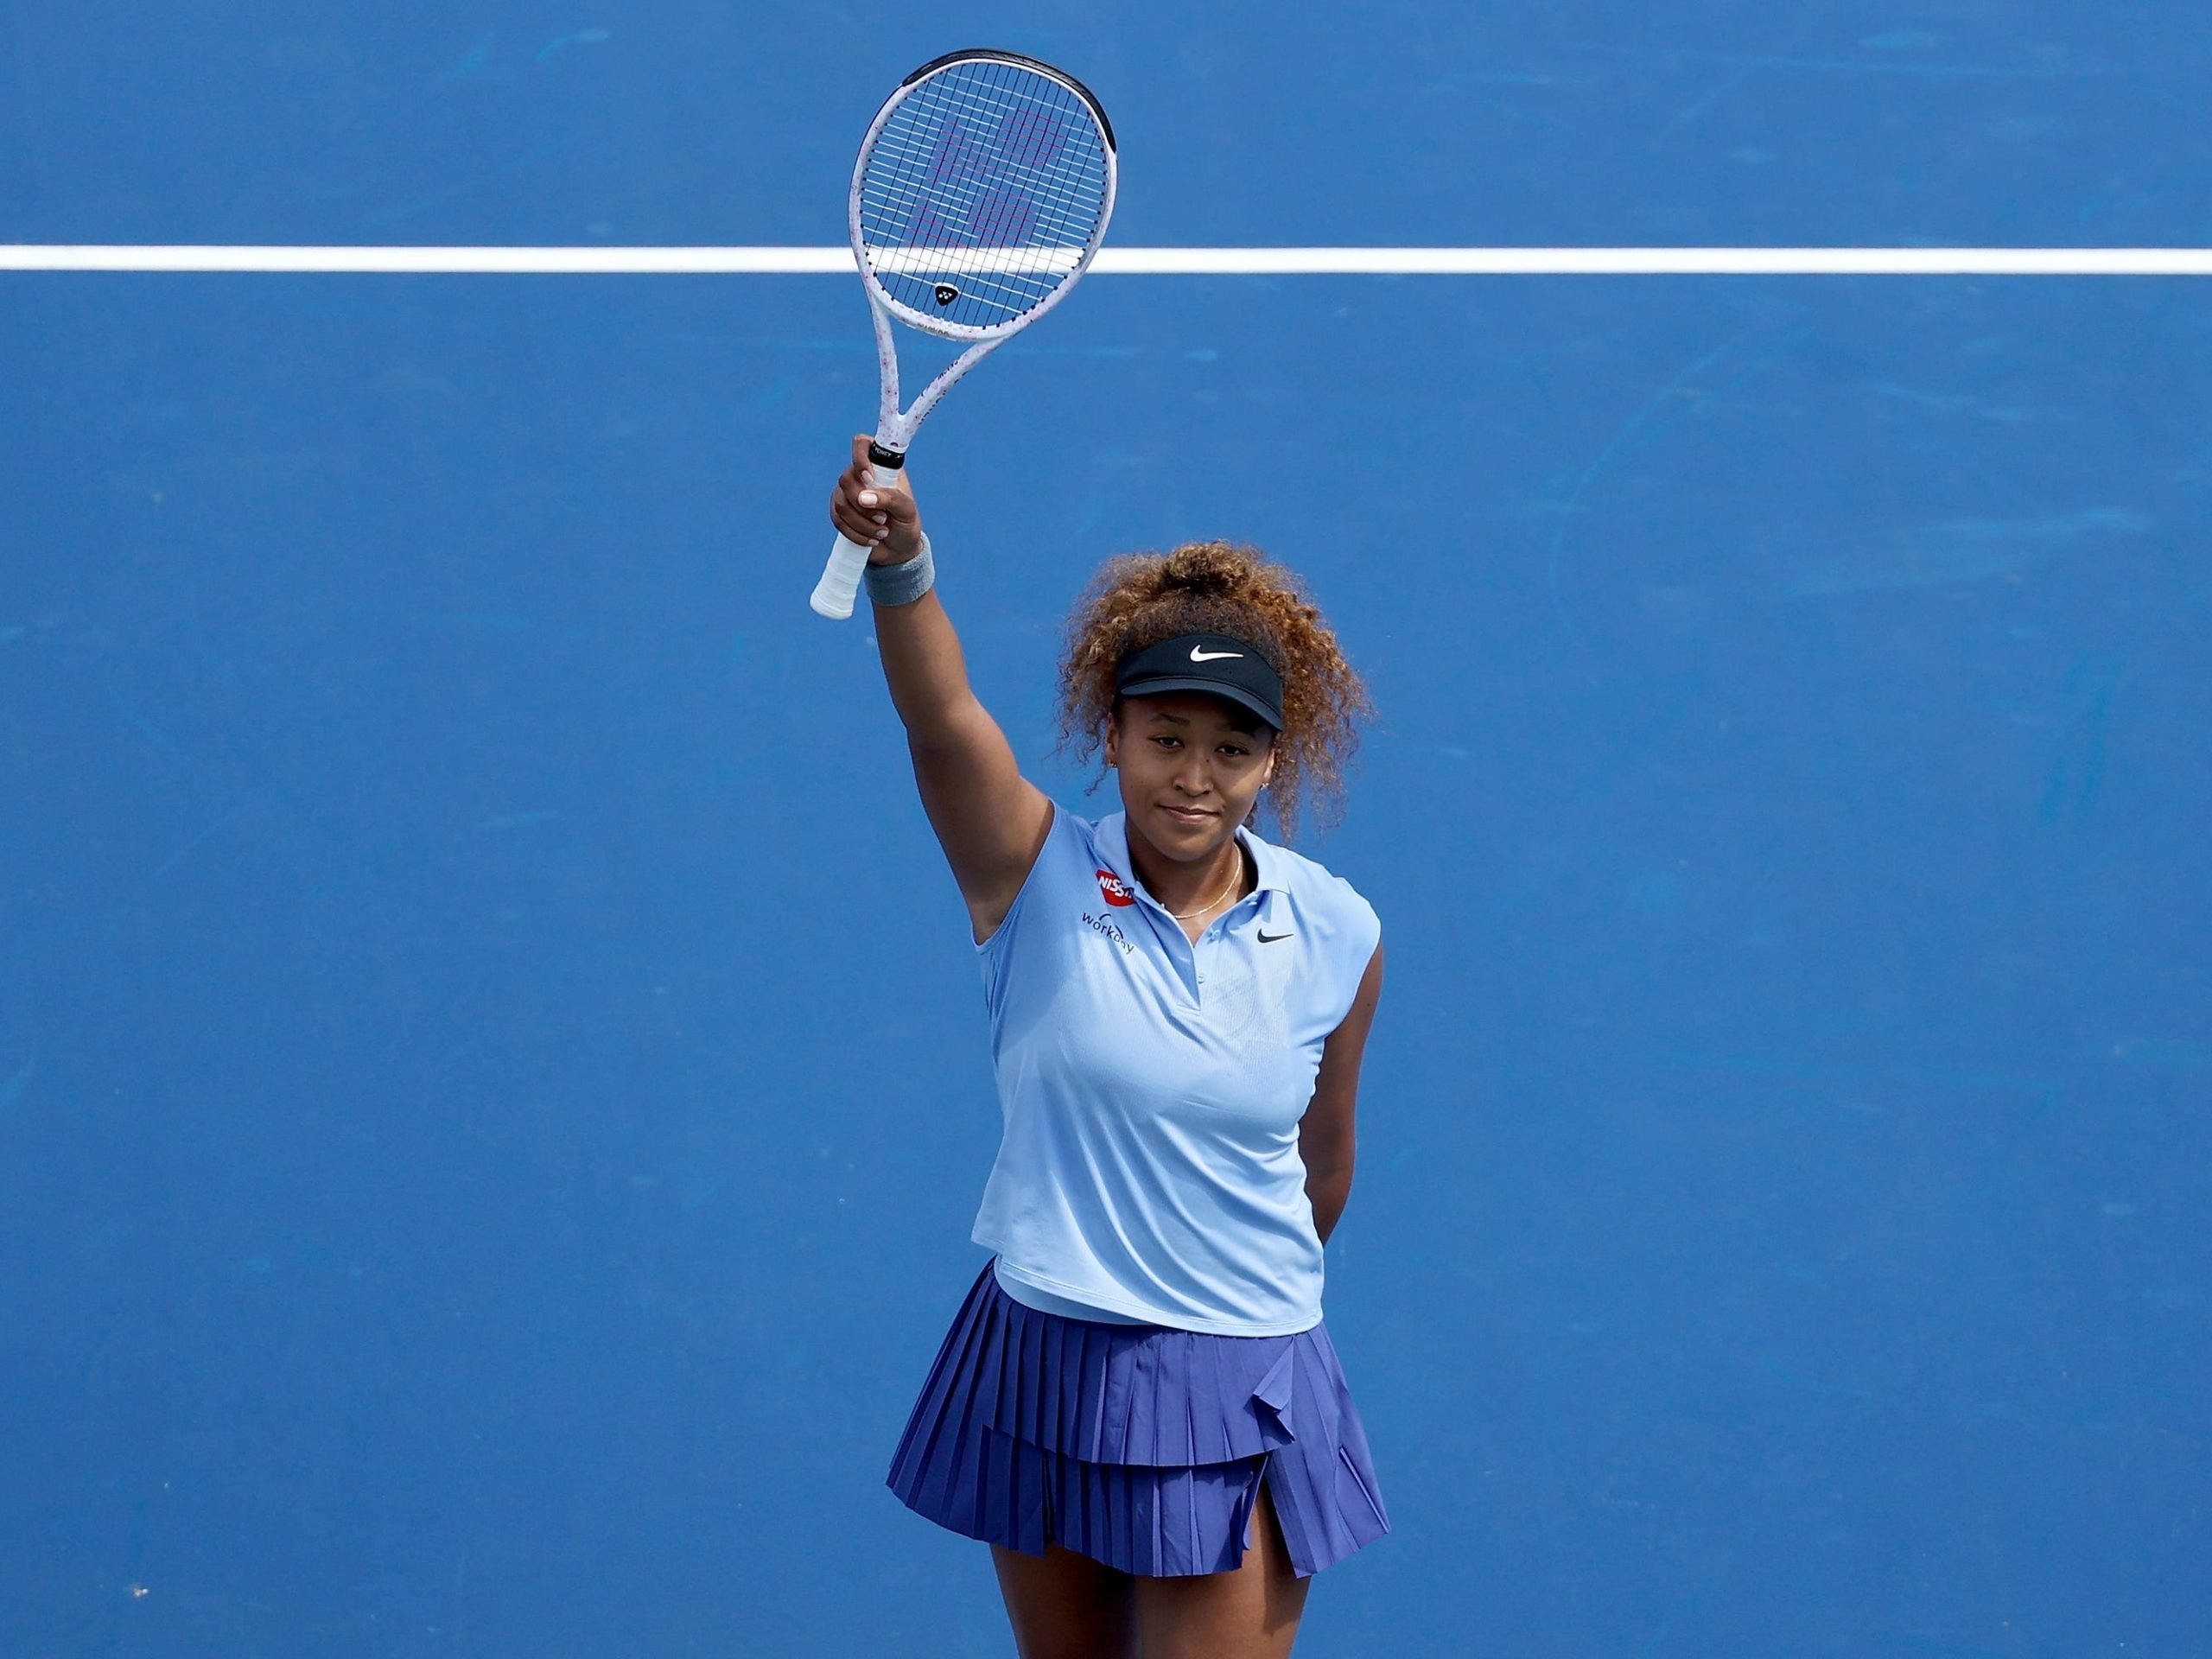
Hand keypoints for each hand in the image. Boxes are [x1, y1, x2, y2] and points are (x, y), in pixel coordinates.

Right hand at [830, 434, 924, 565]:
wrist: (898, 549)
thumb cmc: (906, 524)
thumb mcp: (907, 511)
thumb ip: (891, 499)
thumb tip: (863, 498)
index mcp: (881, 467)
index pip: (862, 445)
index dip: (860, 457)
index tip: (869, 478)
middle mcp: (861, 476)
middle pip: (847, 479)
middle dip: (864, 505)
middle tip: (884, 518)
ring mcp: (848, 494)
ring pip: (841, 503)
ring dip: (862, 523)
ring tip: (882, 532)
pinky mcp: (840, 512)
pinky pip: (837, 520)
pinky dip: (855, 533)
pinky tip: (871, 540)